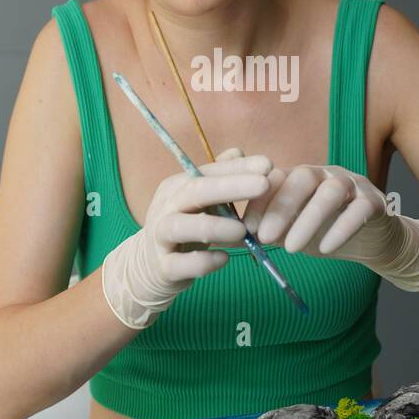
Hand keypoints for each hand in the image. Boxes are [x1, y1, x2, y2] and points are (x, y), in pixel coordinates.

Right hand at [101, 147, 271, 328]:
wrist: (149, 266)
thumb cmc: (184, 226)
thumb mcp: (200, 201)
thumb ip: (219, 178)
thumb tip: (239, 151)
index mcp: (177, 187)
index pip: (208, 172)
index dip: (238, 168)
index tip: (269, 165)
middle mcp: (166, 207)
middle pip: (195, 192)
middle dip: (231, 187)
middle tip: (264, 184)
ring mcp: (161, 237)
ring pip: (183, 227)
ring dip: (214, 226)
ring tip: (242, 230)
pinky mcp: (163, 267)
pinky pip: (180, 263)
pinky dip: (203, 262)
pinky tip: (223, 259)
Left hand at [241, 163, 418, 292]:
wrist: (372, 242)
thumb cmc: (325, 233)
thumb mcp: (290, 232)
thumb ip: (261, 231)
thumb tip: (223, 237)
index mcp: (301, 178)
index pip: (276, 177)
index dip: (260, 201)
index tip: (246, 229)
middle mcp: (326, 174)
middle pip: (302, 177)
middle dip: (281, 207)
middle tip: (265, 237)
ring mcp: (352, 185)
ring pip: (331, 191)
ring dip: (308, 219)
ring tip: (291, 249)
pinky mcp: (376, 201)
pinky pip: (360, 209)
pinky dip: (342, 227)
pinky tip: (327, 249)